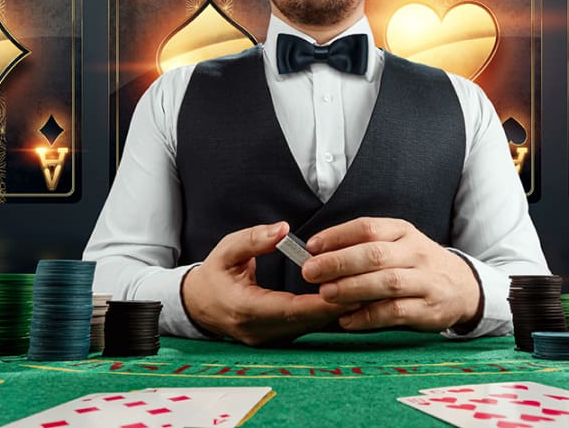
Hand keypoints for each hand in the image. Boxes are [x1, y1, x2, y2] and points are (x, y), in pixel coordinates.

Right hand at [181, 221, 358, 345]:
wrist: (198, 306)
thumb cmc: (215, 276)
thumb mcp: (226, 251)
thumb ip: (253, 239)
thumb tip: (282, 230)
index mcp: (246, 309)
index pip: (290, 309)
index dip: (320, 302)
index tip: (346, 290)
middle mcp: (260, 331)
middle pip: (308, 322)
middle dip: (339, 307)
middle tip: (370, 290)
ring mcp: (270, 339)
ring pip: (311, 328)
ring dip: (338, 313)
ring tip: (367, 294)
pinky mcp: (279, 339)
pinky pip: (308, 329)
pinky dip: (329, 316)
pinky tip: (351, 302)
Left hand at [301, 217, 480, 331]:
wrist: (463, 287)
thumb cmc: (416, 264)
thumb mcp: (396, 244)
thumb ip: (362, 246)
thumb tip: (316, 253)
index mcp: (403, 231)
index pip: (367, 228)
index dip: (337, 236)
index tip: (311, 247)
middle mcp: (415, 252)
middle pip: (375, 254)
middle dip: (339, 262)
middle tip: (310, 272)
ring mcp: (425, 281)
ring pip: (386, 282)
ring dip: (352, 288)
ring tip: (325, 294)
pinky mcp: (428, 309)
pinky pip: (394, 312)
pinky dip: (368, 317)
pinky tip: (346, 320)